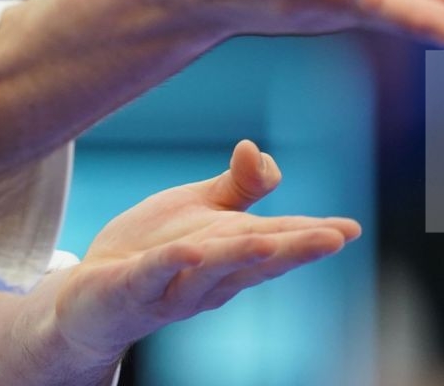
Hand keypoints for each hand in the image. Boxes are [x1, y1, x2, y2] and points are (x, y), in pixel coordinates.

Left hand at [45, 139, 358, 370]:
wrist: (94, 293)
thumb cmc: (155, 250)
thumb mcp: (199, 210)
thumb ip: (236, 185)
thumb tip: (258, 149)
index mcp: (230, 256)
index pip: (276, 242)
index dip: (312, 236)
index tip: (350, 229)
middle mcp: (210, 279)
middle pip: (255, 261)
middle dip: (294, 249)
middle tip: (333, 238)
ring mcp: (172, 287)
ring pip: (210, 270)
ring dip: (240, 256)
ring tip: (270, 241)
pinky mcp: (132, 287)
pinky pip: (154, 273)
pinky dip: (173, 262)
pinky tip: (190, 250)